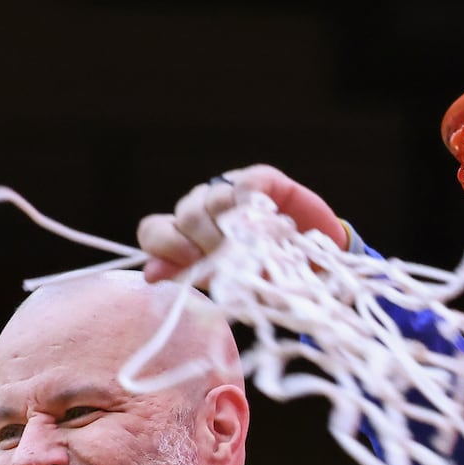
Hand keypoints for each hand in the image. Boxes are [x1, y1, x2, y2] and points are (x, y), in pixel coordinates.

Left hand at [137, 164, 348, 282]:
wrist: (313, 266)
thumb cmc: (264, 277)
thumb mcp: (225, 285)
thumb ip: (190, 276)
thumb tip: (149, 274)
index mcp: (186, 237)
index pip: (154, 230)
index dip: (165, 245)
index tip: (188, 261)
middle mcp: (201, 209)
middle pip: (186, 217)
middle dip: (208, 246)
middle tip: (234, 261)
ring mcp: (228, 190)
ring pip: (214, 202)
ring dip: (235, 232)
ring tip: (258, 247)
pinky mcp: (258, 178)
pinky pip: (244, 189)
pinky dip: (254, 210)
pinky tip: (269, 225)